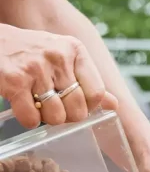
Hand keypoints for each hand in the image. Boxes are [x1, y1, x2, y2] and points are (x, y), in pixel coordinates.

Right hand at [0, 24, 117, 127]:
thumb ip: (88, 80)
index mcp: (75, 50)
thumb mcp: (63, 57)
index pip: (97, 92)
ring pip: (56, 116)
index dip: (89, 107)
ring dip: (47, 119)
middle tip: (56, 109)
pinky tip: (24, 108)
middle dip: (67, 116)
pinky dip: (28, 120)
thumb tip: (114, 105)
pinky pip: (31, 118)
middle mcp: (58, 56)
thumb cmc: (31, 52)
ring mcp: (36, 68)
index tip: (77, 105)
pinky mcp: (14, 81)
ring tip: (38, 106)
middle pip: (78, 108)